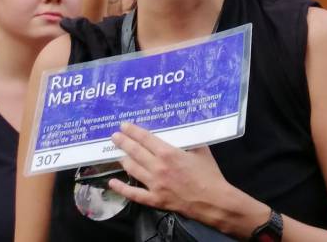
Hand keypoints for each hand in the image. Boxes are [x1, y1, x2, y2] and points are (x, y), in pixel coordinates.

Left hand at [109, 122, 229, 223]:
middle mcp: (158, 167)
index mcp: (168, 153)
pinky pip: (134, 194)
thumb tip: (184, 127)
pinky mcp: (155, 200)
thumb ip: (189, 138)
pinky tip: (113, 183)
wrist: (214, 201)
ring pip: (133, 169)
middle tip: (114, 136)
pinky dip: (122, 188)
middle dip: (123, 142)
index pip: (145, 138)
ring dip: (123, 159)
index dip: (133, 131)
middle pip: (135, 152)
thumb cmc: (209, 174)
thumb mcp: (201, 149)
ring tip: (118, 153)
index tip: (124, 125)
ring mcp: (154, 185)